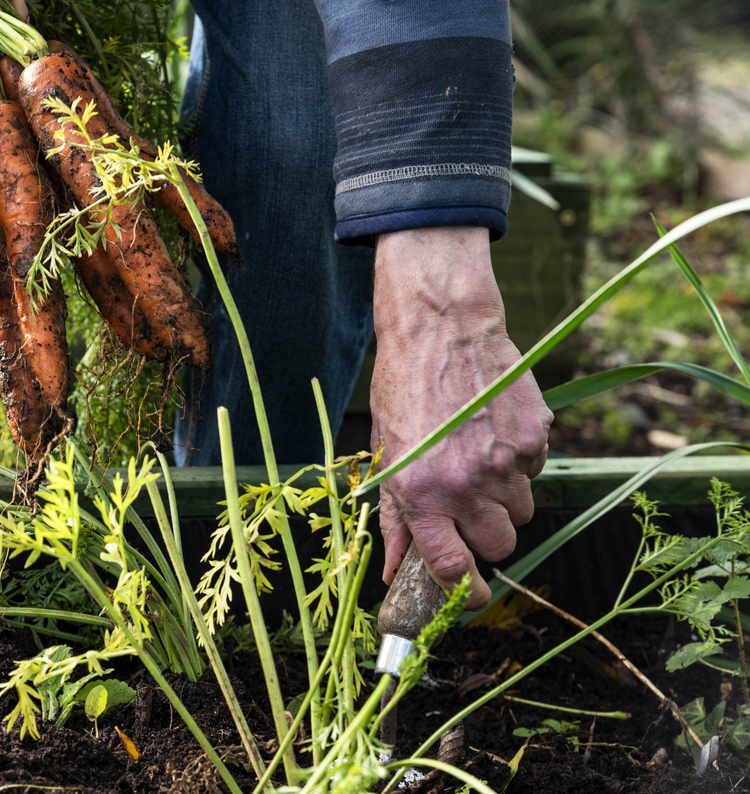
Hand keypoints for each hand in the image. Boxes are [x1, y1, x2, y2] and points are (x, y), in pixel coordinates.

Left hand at [370, 226, 551, 610]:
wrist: (441, 329)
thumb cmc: (405, 390)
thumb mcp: (387, 455)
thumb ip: (393, 519)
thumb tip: (392, 570)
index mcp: (421, 494)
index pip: (452, 569)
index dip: (465, 593)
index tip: (470, 595)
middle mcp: (465, 484)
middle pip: (500, 546)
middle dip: (488, 536)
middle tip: (469, 508)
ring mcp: (506, 462)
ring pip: (521, 511)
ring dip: (505, 498)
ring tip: (478, 458)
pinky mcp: (535, 437)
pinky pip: (536, 473)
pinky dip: (520, 463)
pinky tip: (494, 430)